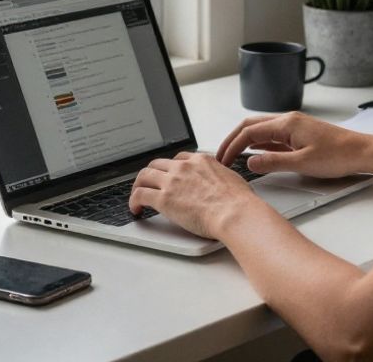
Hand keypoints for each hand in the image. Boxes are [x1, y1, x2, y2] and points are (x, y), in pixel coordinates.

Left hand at [128, 152, 264, 238]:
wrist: (234, 213)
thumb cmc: (239, 202)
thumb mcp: (232, 179)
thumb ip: (221, 178)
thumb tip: (224, 184)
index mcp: (201, 161)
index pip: (179, 159)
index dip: (171, 168)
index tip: (169, 176)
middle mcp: (184, 167)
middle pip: (158, 164)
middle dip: (151, 174)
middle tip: (149, 184)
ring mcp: (172, 182)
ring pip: (144, 176)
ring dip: (138, 185)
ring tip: (137, 195)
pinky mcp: (163, 199)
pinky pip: (140, 195)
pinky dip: (133, 201)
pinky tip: (136, 209)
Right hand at [216, 112, 367, 178]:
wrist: (362, 152)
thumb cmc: (339, 155)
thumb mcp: (303, 163)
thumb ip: (273, 162)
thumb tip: (250, 162)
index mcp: (286, 123)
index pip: (249, 132)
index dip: (232, 146)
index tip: (223, 160)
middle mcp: (288, 120)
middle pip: (251, 126)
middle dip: (233, 140)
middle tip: (221, 156)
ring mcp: (294, 127)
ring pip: (261, 130)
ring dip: (245, 141)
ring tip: (233, 156)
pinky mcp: (300, 135)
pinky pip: (273, 137)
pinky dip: (259, 145)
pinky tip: (256, 155)